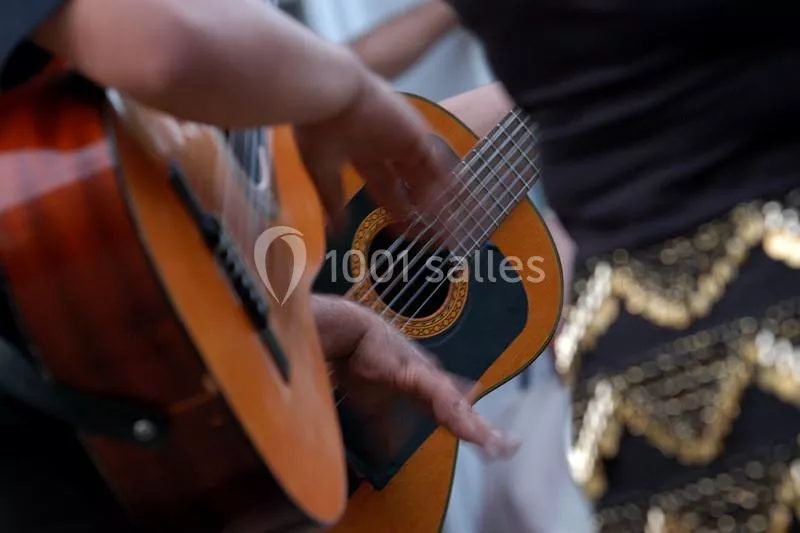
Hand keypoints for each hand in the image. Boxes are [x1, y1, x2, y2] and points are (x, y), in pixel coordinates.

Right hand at [293, 71, 457, 240]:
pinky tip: (461, 200)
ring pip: (428, 176)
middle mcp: (387, 149)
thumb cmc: (318, 130)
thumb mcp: (322, 172)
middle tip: (441, 235)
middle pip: (413, 186)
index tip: (408, 233)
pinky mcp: (417, 135)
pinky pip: (438, 162)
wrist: (329, 95)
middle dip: (426, 211)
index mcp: (363, 156)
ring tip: (457, 226)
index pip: (387, 190)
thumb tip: (335, 231)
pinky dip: (449, 181)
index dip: (399, 212)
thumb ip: (333, 201)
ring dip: (443, 201)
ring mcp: (403, 141)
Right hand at [312, 295, 519, 457]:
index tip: (494, 446)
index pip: (457, 415)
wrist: (351, 334)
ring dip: (476, 427)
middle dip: (485, 431)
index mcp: (427, 391)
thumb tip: (385, 454)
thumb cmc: (363, 363)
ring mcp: (428, 376)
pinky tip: (467, 428)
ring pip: (458, 408)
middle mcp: (434, 382)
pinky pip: (440, 396)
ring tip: (494, 445)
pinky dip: (454, 413)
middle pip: (464, 412)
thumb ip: (384, 429)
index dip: (475, 430)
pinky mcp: (417, 372)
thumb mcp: (374, 407)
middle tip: (509, 448)